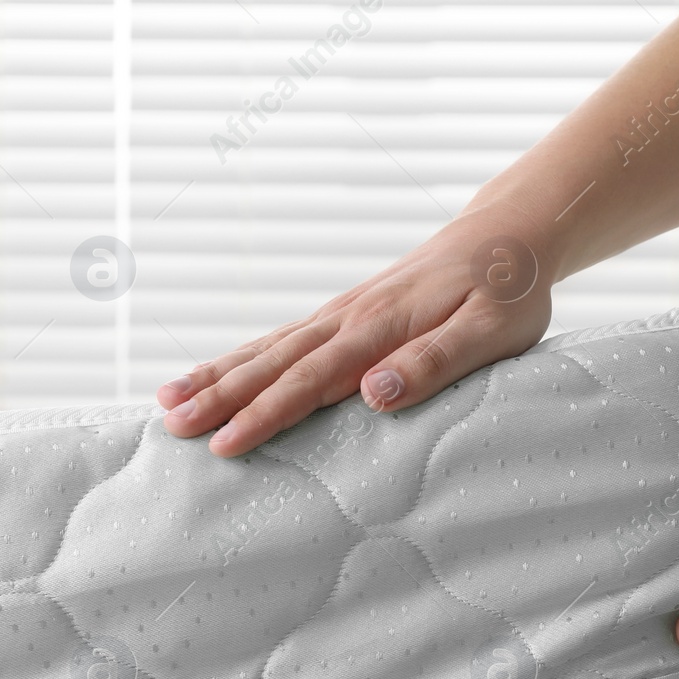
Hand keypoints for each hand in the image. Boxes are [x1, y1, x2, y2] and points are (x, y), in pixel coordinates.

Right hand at [156, 202, 555, 456]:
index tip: (225, 444)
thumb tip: (373, 393)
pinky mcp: (346, 313)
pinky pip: (283, 339)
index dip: (265, 414)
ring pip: (268, 348)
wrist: (509, 235)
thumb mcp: (491, 331)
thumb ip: (433, 364)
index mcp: (379, 328)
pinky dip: (243, 356)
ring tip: (168, 400)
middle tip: (171, 425)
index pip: (310, 381)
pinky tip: (217, 373)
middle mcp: (349, 318)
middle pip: (272, 362)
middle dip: (219, 396)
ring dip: (218, 375)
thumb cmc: (509, 290)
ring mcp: (342, 313)